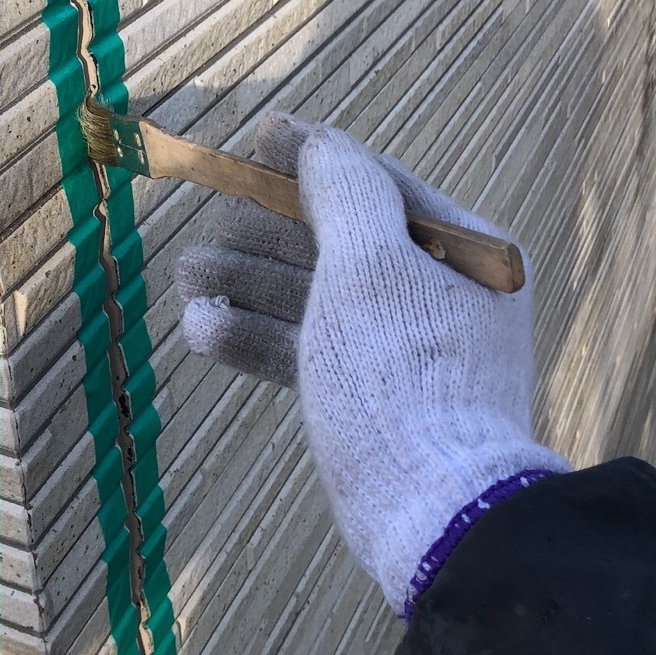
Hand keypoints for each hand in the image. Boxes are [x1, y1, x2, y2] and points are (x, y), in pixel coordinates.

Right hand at [177, 114, 568, 613]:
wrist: (432, 513)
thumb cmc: (404, 373)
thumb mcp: (372, 263)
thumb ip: (343, 190)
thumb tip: (318, 143)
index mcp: (468, 251)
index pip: (378, 185)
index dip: (312, 161)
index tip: (257, 140)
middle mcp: (444, 294)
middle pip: (338, 240)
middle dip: (264, 234)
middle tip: (207, 229)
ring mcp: (406, 350)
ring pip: (316, 297)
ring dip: (248, 285)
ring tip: (187, 281)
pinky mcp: (371, 398)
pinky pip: (310, 350)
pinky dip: (260, 337)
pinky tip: (205, 330)